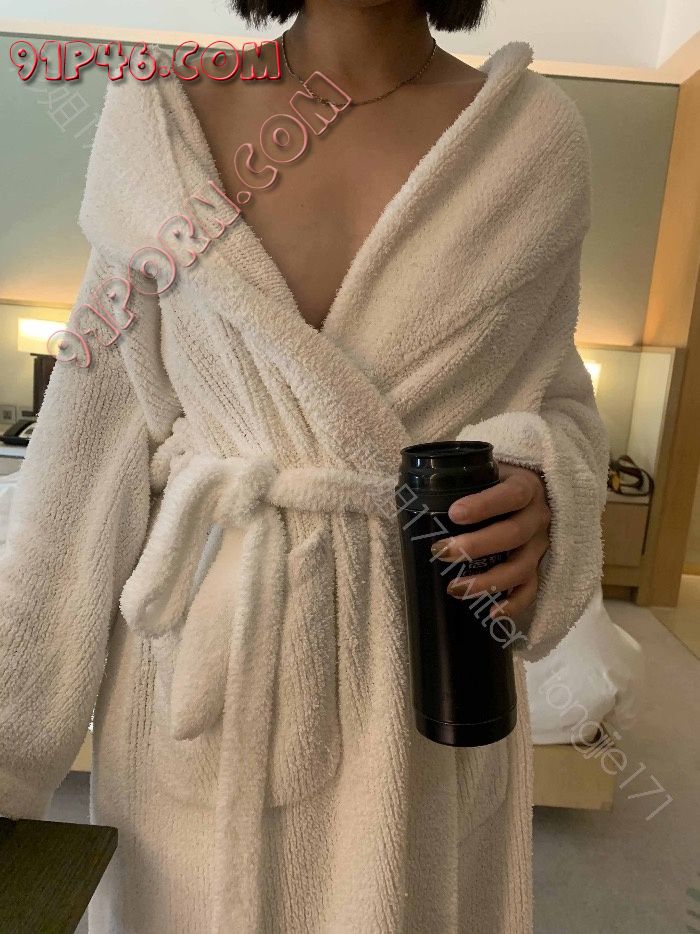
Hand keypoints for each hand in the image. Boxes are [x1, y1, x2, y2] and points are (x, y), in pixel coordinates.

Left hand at [430, 463, 550, 619]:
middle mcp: (537, 517)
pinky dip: (514, 604)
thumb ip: (464, 481)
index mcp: (525, 487)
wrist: (536, 491)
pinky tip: (492, 613)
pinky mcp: (538, 565)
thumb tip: (414, 493)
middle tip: (441, 552)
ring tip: (455, 588)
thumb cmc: (500, 483)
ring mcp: (540, 544)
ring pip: (521, 567)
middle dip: (476, 546)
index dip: (484, 506)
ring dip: (489, 581)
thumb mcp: (489, 473)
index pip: (510, 496)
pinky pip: (531, 589)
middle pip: (513, 534)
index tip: (454, 513)